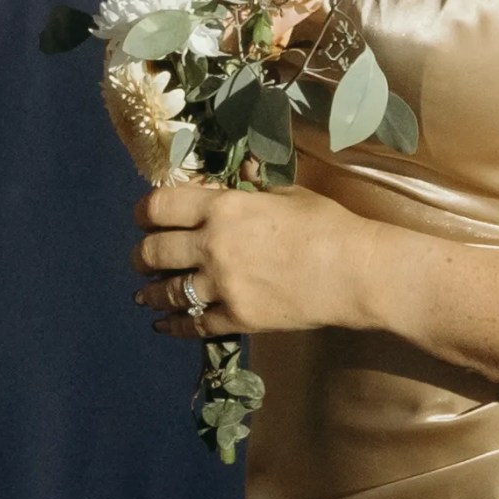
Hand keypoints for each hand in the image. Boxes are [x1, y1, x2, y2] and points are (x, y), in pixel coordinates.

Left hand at [134, 181, 373, 339]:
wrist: (358, 272)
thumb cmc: (327, 224)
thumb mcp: (284, 193)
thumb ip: (249, 188)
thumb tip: (235, 172)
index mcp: (222, 207)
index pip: (159, 206)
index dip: (143, 213)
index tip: (141, 219)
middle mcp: (213, 244)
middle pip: (155, 251)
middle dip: (141, 256)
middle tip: (140, 260)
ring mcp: (224, 284)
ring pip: (169, 291)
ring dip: (150, 293)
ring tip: (143, 295)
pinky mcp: (240, 318)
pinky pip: (196, 324)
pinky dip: (174, 326)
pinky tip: (163, 325)